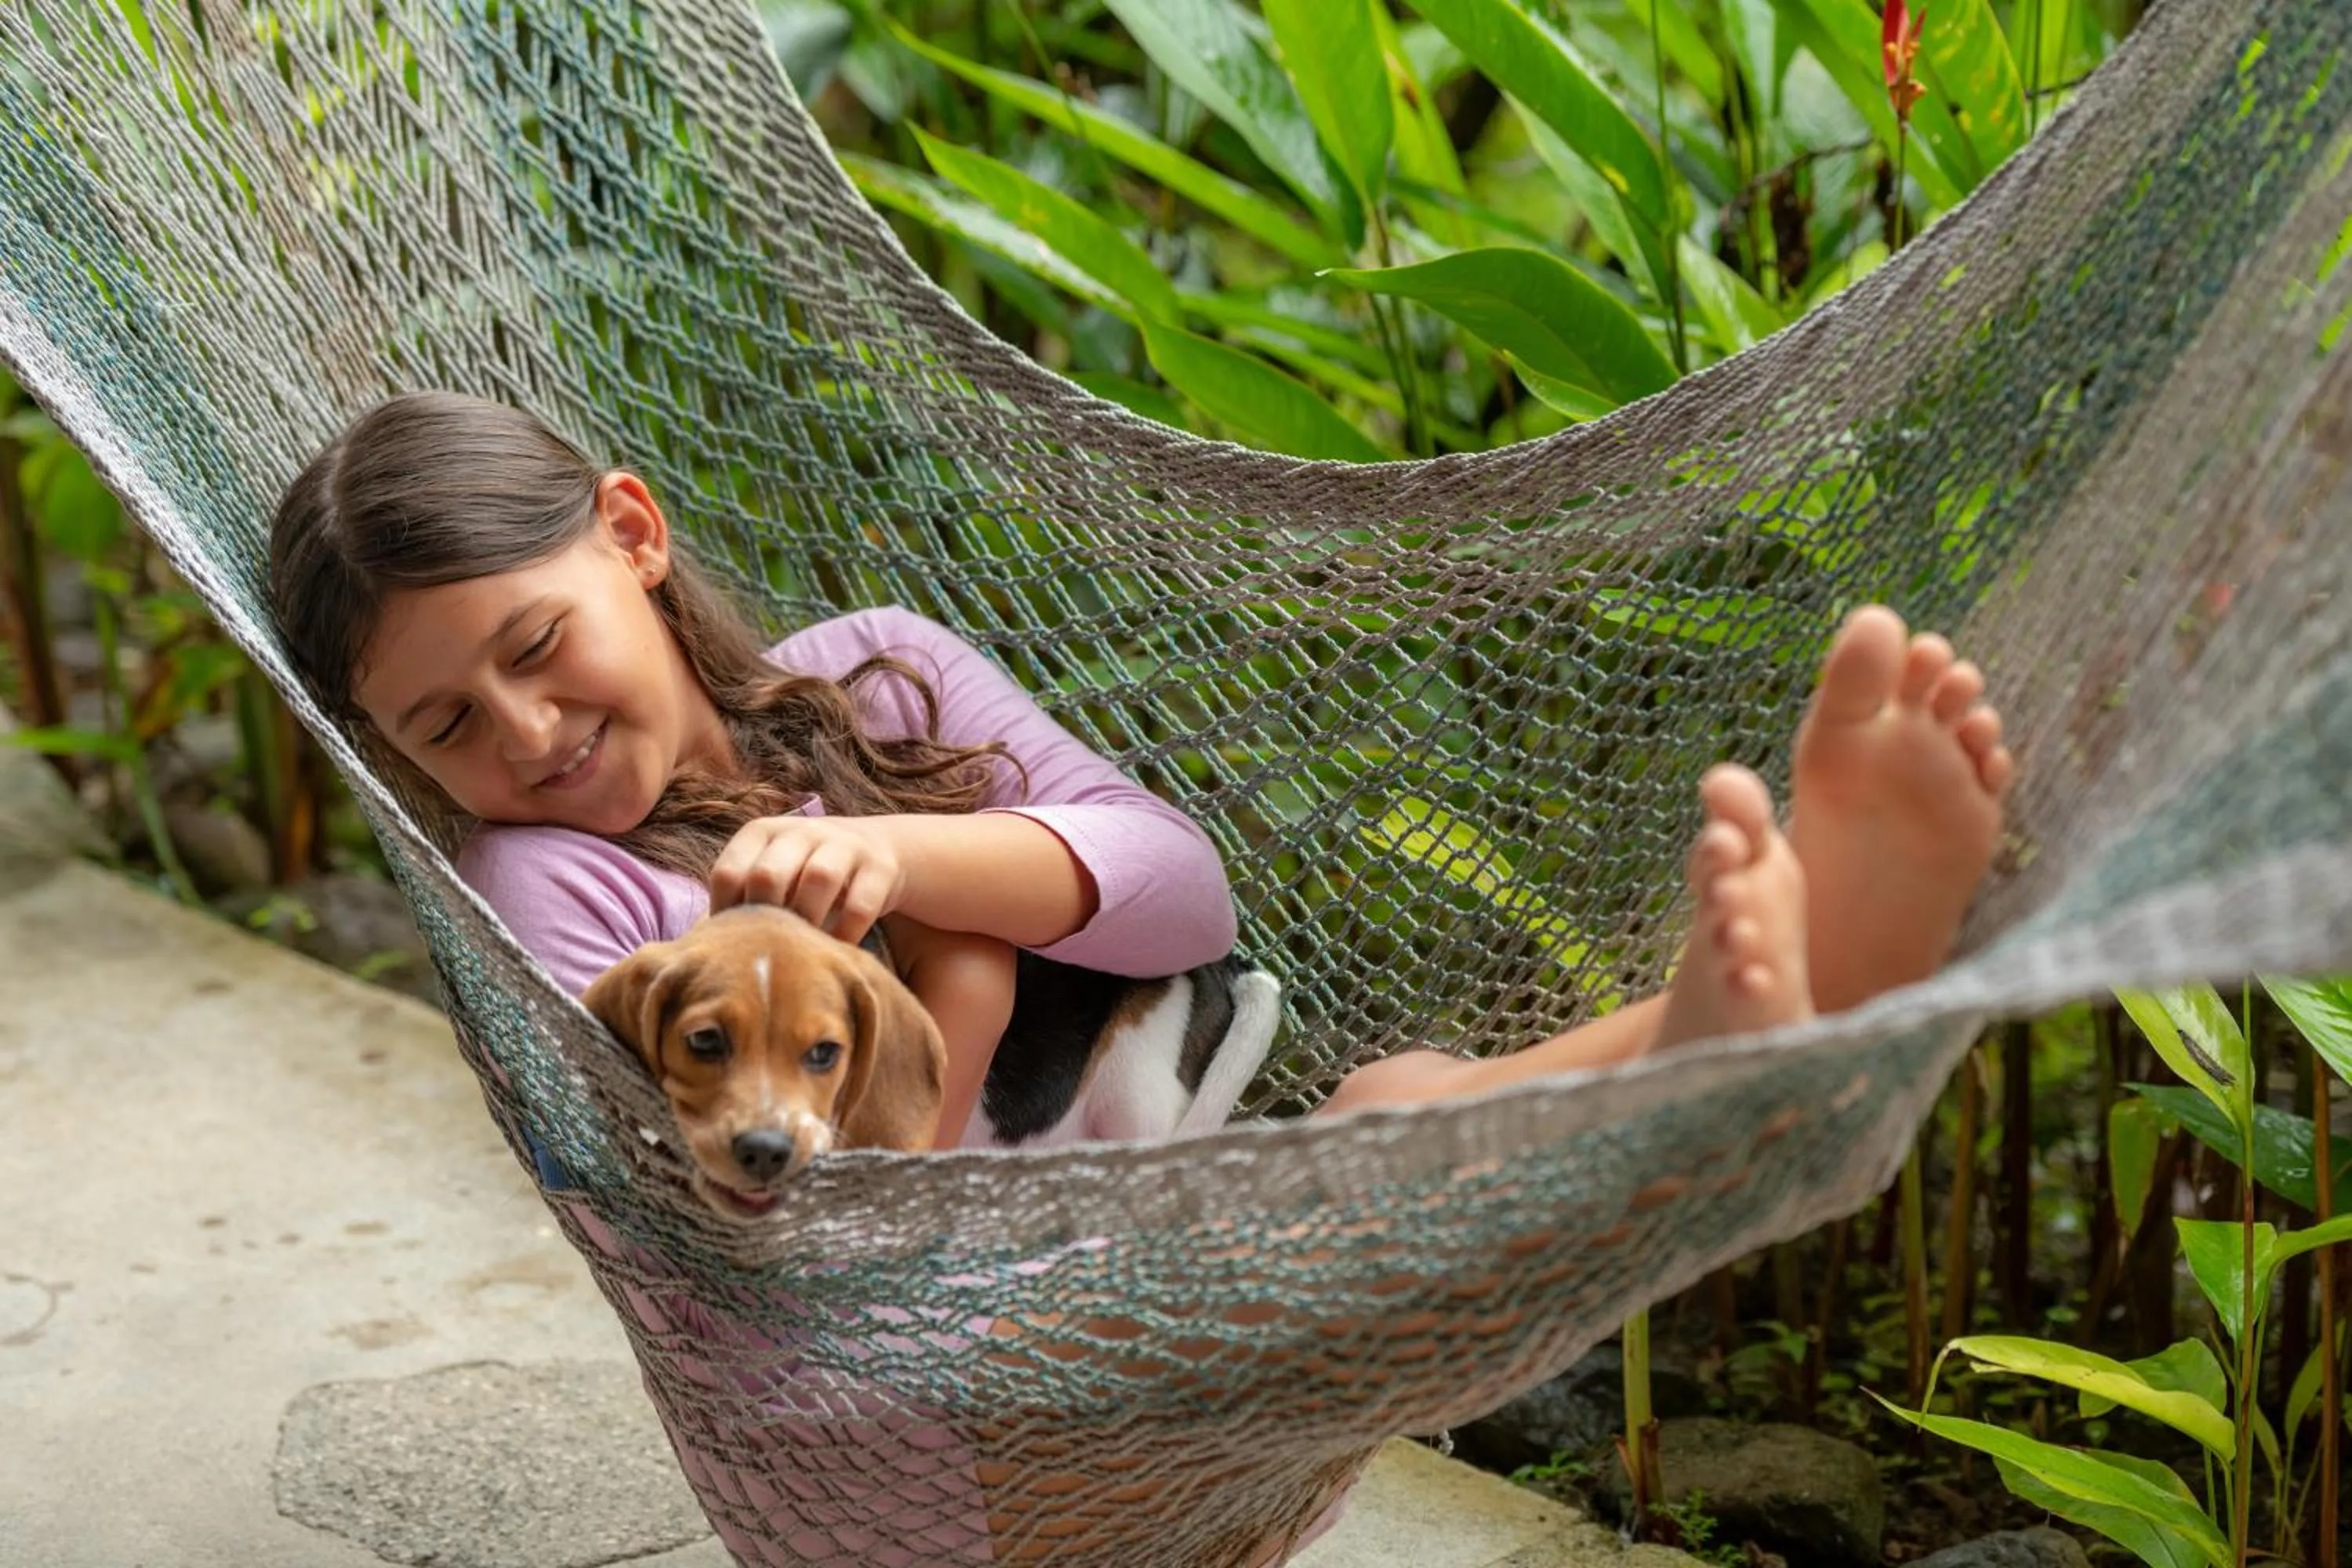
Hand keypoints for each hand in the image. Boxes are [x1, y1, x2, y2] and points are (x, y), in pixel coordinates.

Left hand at [708, 815, 904, 943]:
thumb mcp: (769, 871)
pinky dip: (846, 933)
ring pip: (818, 880)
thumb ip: (738, 899)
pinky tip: (838, 948)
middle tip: (772, 945)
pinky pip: (860, 905)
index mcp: (761, 832)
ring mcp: (844, 844)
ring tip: (806, 947)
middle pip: (769, 874)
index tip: (737, 941)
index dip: (726, 914)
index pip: (728, 873)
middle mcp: (801, 831)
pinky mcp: (879, 866)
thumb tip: (692, 947)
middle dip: (767, 916)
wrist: (875, 848)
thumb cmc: (803, 872)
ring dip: (808, 920)